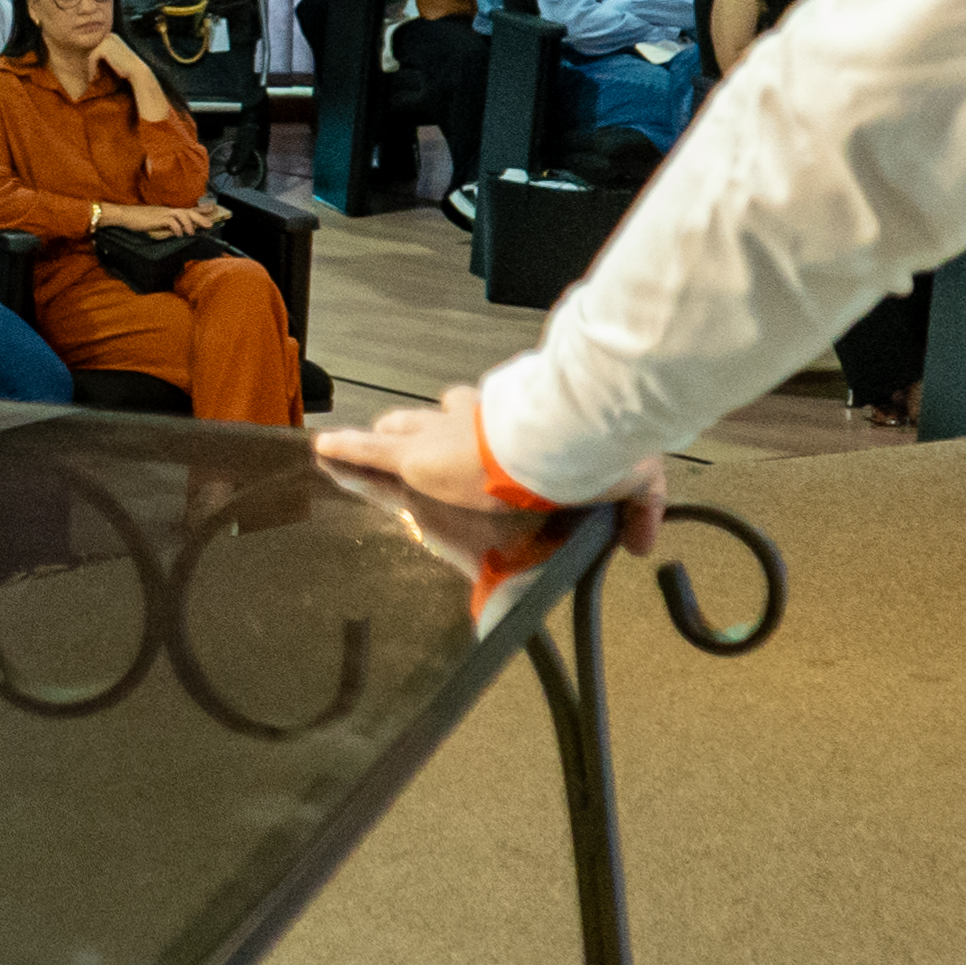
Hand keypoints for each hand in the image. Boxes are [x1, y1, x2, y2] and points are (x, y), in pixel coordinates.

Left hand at [312, 400, 666, 584]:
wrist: (560, 442)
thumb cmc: (594, 452)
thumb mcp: (631, 482)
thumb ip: (638, 511)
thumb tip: (644, 547)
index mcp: (523, 426)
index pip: (493, 419)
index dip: (483, 422)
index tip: (479, 423)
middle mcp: (477, 423)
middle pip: (441, 418)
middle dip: (427, 424)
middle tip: (408, 431)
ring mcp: (441, 438)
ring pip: (403, 432)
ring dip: (385, 438)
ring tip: (361, 445)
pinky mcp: (415, 456)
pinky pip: (370, 453)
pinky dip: (347, 451)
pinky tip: (321, 448)